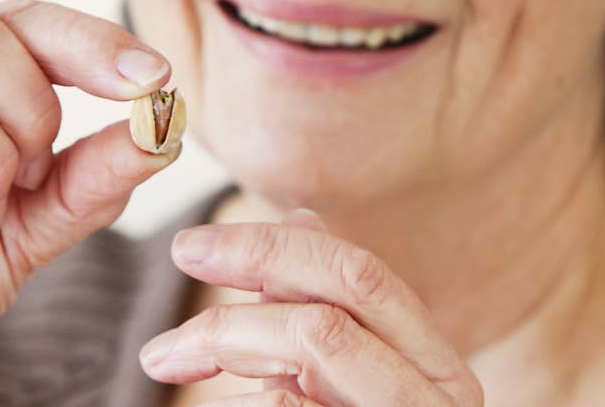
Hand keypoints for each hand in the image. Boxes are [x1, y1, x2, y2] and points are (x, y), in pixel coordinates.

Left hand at [139, 210, 483, 406]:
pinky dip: (262, 395)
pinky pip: (297, 405)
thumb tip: (302, 217)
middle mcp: (440, 390)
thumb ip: (328, 314)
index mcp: (428, 362)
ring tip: (164, 353)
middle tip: (181, 252)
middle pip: (349, 282)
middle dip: (256, 253)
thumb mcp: (343, 383)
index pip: (358, 269)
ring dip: (228, 328)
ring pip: (321, 335)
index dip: (273, 241)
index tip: (195, 246)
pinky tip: (235, 400)